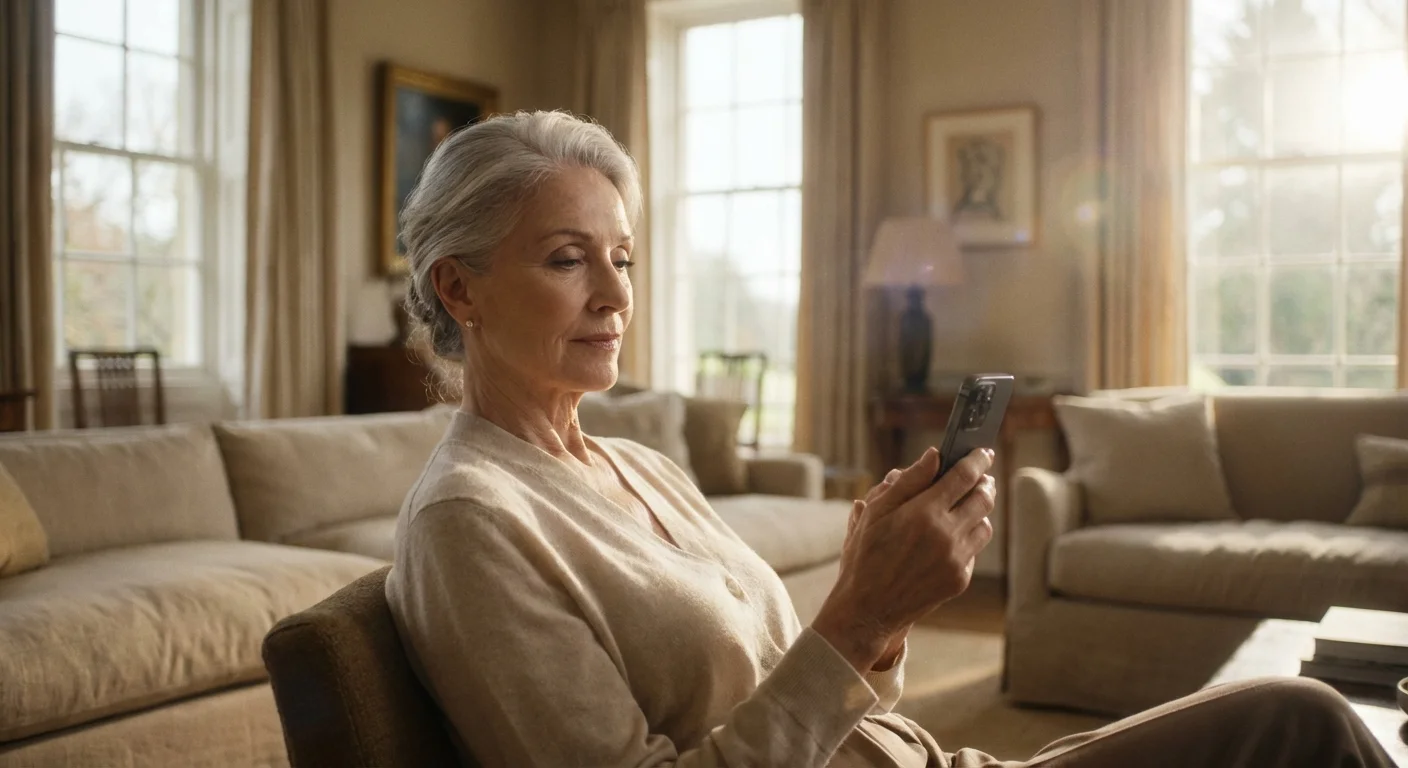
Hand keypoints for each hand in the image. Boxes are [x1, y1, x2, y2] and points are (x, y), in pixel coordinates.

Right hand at [813, 447, 995, 671]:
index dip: (977, 460)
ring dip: (979, 511)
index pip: (964, 476)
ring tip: (966, 505)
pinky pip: (974, 550)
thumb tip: (934, 455)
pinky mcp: (960, 579)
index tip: (983, 451)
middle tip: (980, 476)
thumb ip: (909, 481)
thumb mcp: (877, 512)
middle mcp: (946, 535)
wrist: (867, 608)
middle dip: (985, 483)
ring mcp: (956, 559)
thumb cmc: (866, 554)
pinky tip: (951, 536)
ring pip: (984, 524)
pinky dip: (967, 538)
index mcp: (924, 513)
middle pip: (983, 498)